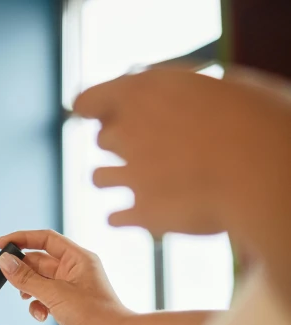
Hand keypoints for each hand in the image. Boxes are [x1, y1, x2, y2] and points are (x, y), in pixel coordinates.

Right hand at [0, 229, 132, 324]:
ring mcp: (72, 290)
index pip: (44, 239)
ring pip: (40, 283)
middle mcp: (75, 270)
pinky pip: (46, 300)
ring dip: (28, 291)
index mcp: (77, 258)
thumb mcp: (55, 295)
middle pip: (38, 261)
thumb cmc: (95, 316)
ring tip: (24, 299)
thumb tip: (5, 262)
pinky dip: (39, 307)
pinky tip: (41, 316)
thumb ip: (27, 278)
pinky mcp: (70, 308)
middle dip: (16, 268)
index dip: (21, 239)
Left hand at [74, 67, 290, 238]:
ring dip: (113, 179)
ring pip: (98, 178)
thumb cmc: (249, 120)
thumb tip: (179, 107)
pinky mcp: (141, 213)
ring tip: (142, 181)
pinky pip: (115, 218)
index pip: (88, 101)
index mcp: (140, 93)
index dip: (96, 108)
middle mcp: (126, 133)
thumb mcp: (213, 86)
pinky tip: (144, 214)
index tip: (109, 114)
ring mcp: (130, 176)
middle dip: (120, 143)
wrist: (255, 169)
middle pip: (103, 139)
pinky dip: (123, 217)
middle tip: (148, 147)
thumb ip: (181, 96)